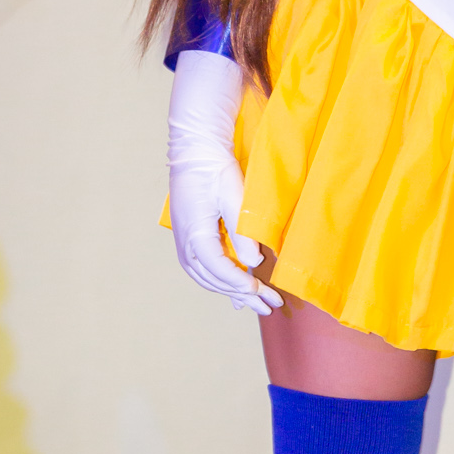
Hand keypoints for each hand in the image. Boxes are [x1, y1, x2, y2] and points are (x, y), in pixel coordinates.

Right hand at [167, 51, 280, 315]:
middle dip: (241, 294)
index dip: (241, 284)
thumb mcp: (233, 197)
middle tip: (269, 306)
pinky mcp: (189, 235)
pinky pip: (202, 268)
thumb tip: (253, 264)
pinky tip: (234, 292)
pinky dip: (219, 282)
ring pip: (206, 277)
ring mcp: (184, 240)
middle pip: (213, 279)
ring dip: (231, 291)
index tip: (262, 291)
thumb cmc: (215, 167)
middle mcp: (185, 242)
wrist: (194, 148)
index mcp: (195, 233)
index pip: (219, 269)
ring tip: (256, 303)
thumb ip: (242, 232)